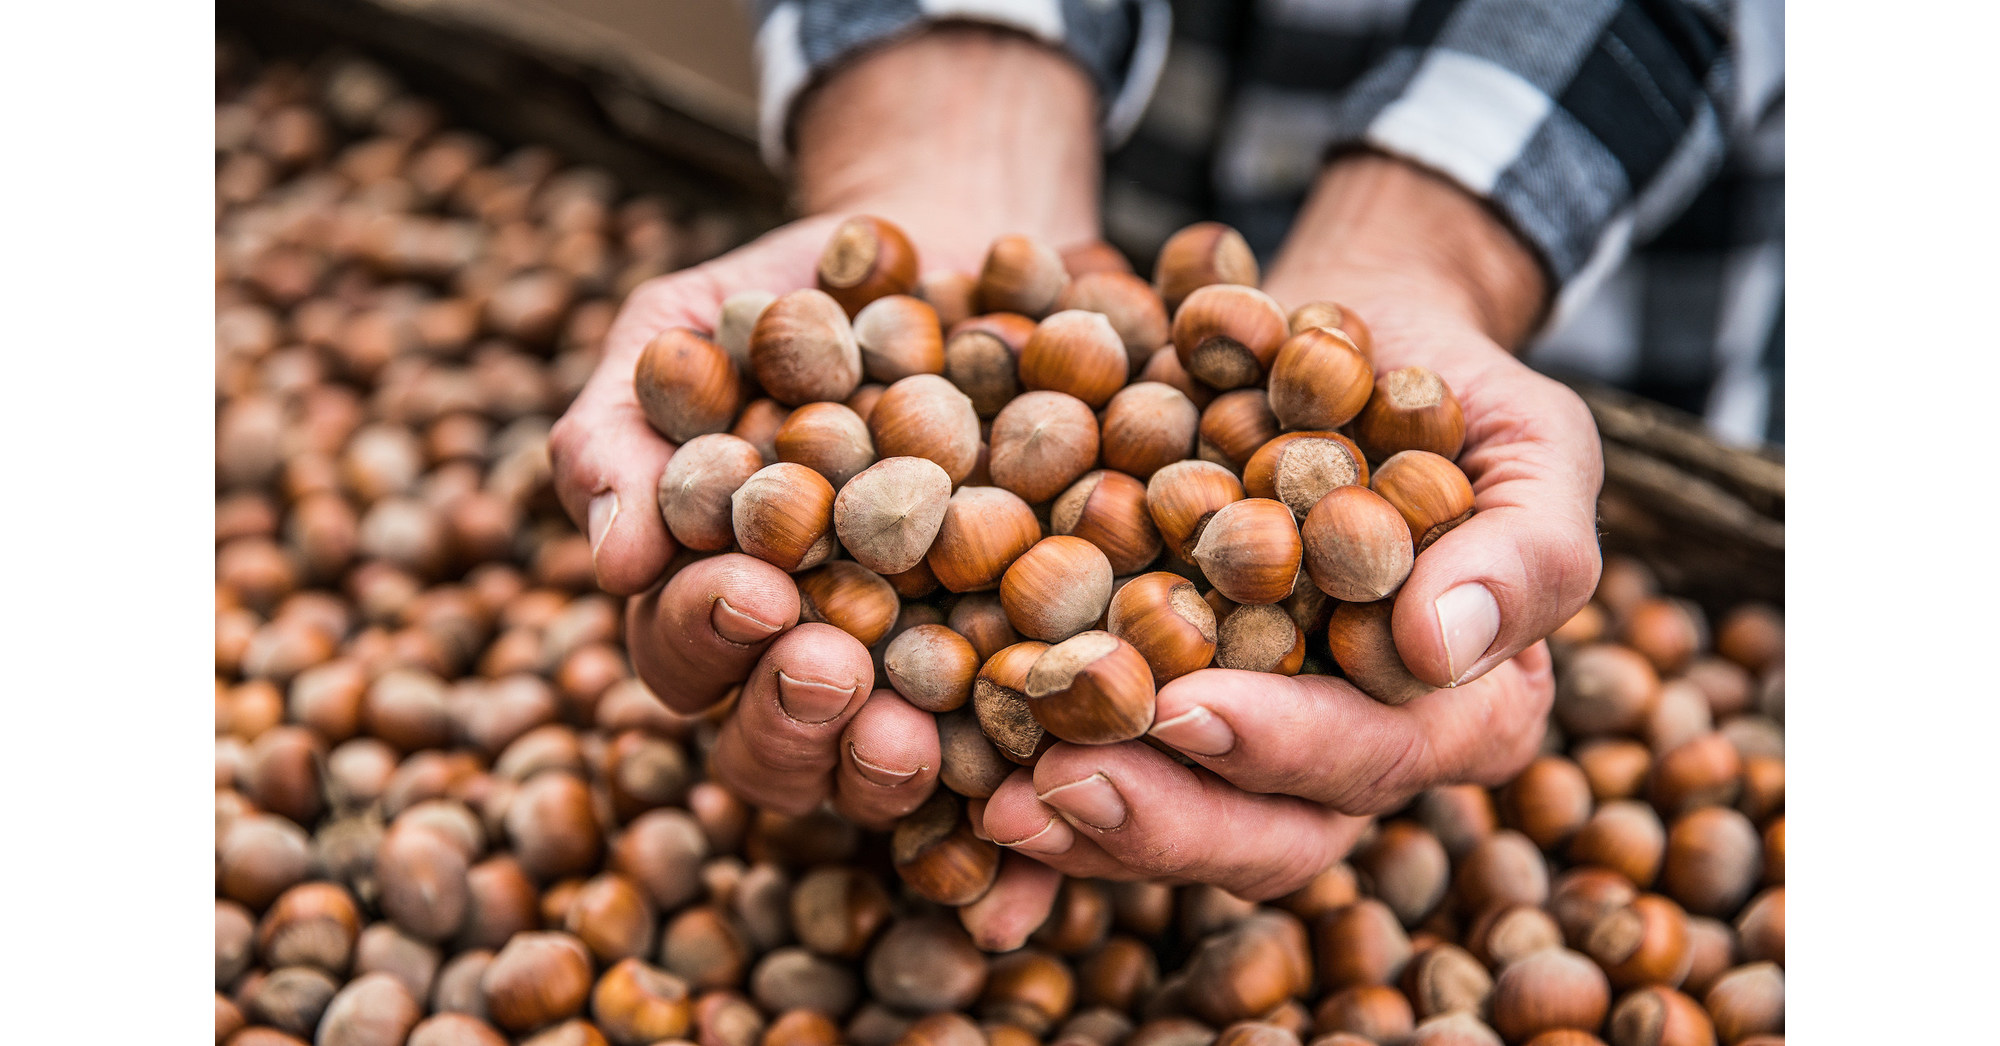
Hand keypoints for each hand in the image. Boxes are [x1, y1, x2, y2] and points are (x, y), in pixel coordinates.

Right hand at [548, 24, 1105, 941]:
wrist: (948, 255)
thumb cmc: (785, 299)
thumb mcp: (680, 332)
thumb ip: (619, 428)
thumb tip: (613, 557)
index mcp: (712, 601)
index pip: (686, 653)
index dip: (709, 633)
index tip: (750, 590)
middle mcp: (808, 660)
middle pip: (777, 740)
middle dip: (792, 715)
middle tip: (828, 668)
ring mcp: (918, 673)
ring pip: (884, 762)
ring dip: (887, 760)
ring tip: (912, 727)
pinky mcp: (1022, 660)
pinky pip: (1018, 726)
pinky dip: (1020, 739)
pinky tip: (1039, 714)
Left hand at [974, 155, 1602, 941]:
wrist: (1342, 339)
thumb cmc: (1451, 389)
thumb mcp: (1533, 441)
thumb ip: (1523, 546)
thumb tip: (1436, 644)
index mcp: (1463, 710)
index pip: (1380, 753)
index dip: (1288, 744)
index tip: (1190, 709)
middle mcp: (1357, 752)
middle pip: (1272, 831)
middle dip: (1166, 817)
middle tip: (1060, 783)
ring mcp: (1254, 740)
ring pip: (1183, 825)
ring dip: (1088, 826)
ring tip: (999, 799)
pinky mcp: (1165, 711)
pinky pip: (1108, 784)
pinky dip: (1039, 813)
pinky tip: (967, 809)